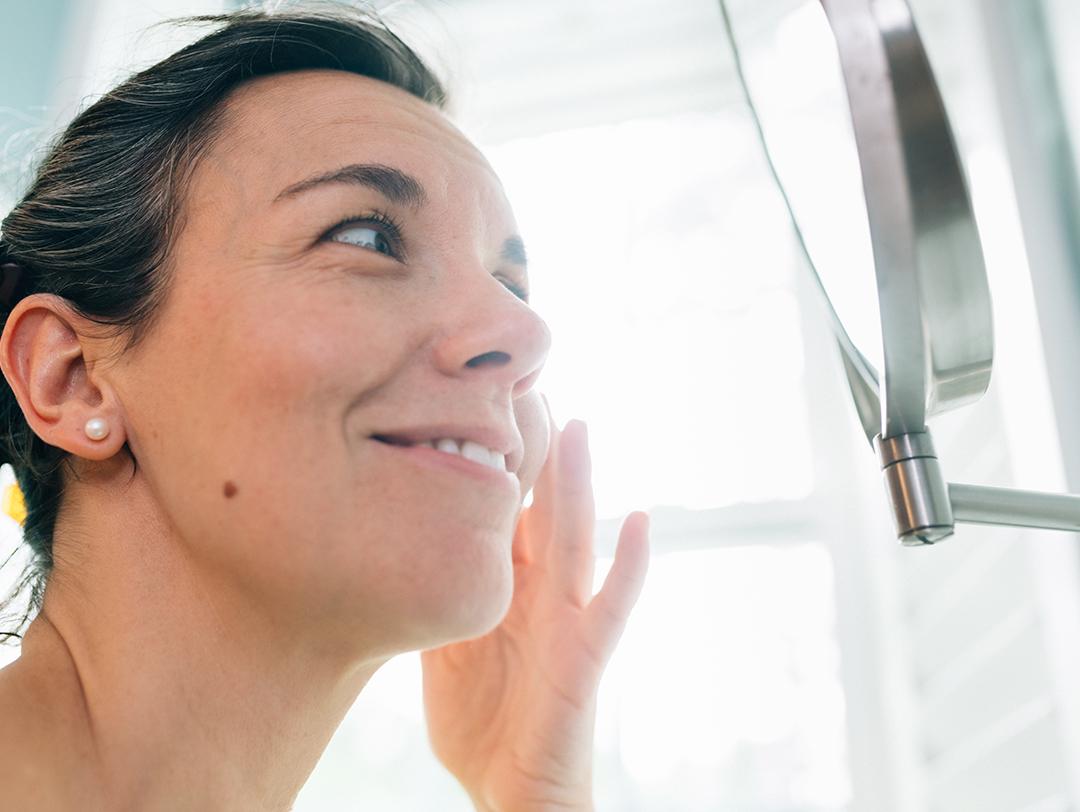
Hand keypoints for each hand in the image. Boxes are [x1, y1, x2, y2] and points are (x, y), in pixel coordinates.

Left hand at [421, 406, 649, 811]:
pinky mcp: (586, 653)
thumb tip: (396, 547)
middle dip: (537, 453)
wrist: (506, 785)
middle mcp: (538, 591)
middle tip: (531, 390)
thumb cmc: (477, 720)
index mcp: (503, 586)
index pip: (502, 512)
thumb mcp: (441, 648)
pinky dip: (631, 565)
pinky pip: (614, 604)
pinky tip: (642, 523)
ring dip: (578, 486)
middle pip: (540, 509)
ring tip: (579, 430)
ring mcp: (565, 617)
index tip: (483, 406)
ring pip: (575, 538)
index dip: (496, 464)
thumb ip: (435, 596)